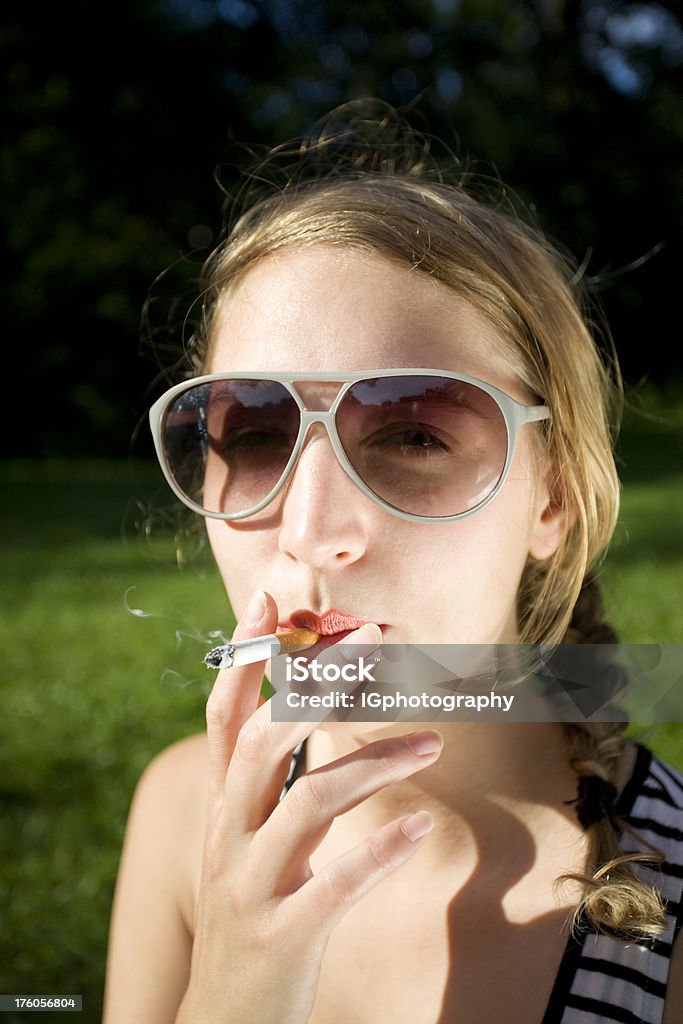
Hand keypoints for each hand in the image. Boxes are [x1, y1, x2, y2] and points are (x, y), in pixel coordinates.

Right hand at [176, 590, 442, 1023]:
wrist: (225, 1019)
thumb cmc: (254, 914)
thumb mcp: (251, 841)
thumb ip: (273, 785)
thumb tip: (304, 719)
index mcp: (222, 807)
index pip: (224, 716)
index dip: (243, 656)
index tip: (269, 601)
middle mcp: (226, 835)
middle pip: (265, 739)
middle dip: (317, 681)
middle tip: (374, 640)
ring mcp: (249, 886)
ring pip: (308, 802)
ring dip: (375, 761)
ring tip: (433, 741)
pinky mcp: (281, 935)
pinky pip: (333, 884)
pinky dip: (379, 850)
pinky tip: (420, 826)